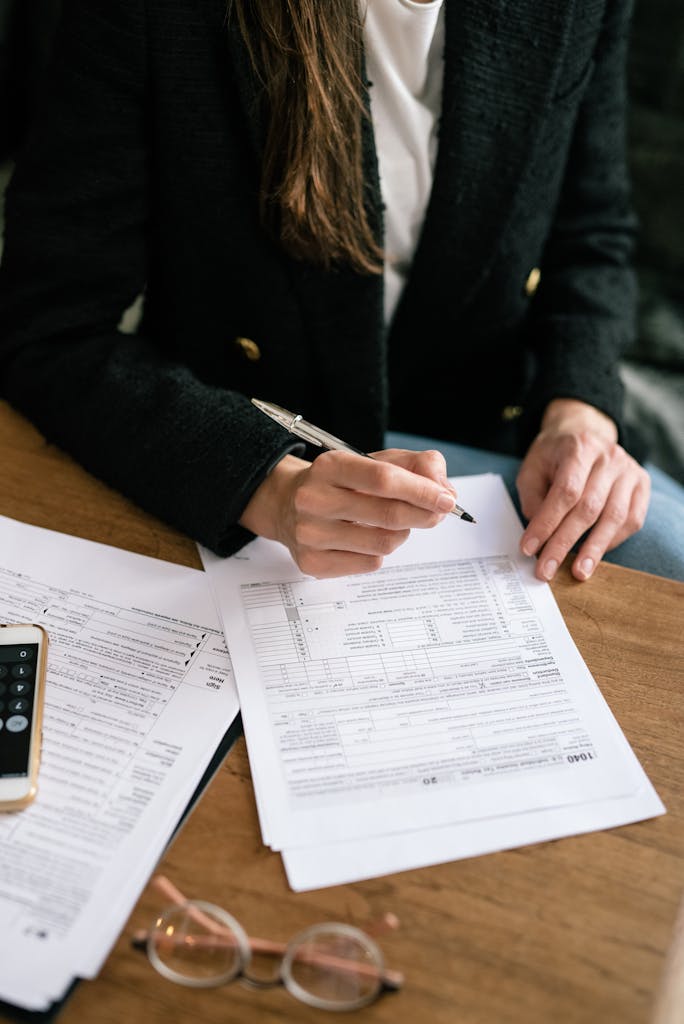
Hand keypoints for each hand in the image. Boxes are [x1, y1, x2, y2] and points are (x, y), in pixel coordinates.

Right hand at [239, 448, 456, 577]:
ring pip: (383, 543)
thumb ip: (416, 466)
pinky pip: (369, 564)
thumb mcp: (374, 461)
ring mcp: (310, 534)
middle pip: (388, 515)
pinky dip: (380, 553)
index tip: (447, 499)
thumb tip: (444, 490)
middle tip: (437, 514)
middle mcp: (314, 499)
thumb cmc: (341, 484)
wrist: (287, 505)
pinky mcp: (312, 563)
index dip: (422, 491)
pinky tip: (368, 539)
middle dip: (424, 516)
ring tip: (395, 524)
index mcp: (330, 466)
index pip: (384, 479)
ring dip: (402, 535)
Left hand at [517, 399, 649, 581]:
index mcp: (579, 447)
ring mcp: (629, 471)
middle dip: (564, 543)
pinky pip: (632, 520)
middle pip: (588, 508)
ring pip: (614, 517)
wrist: (584, 432)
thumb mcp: (533, 467)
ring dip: (594, 549)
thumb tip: (540, 536)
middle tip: (546, 569)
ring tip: (578, 572)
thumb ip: (532, 498)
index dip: (547, 523)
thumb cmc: (554, 455)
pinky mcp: (641, 484)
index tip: (529, 548)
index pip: (565, 491)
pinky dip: (613, 541)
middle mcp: (609, 457)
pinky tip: (595, 554)